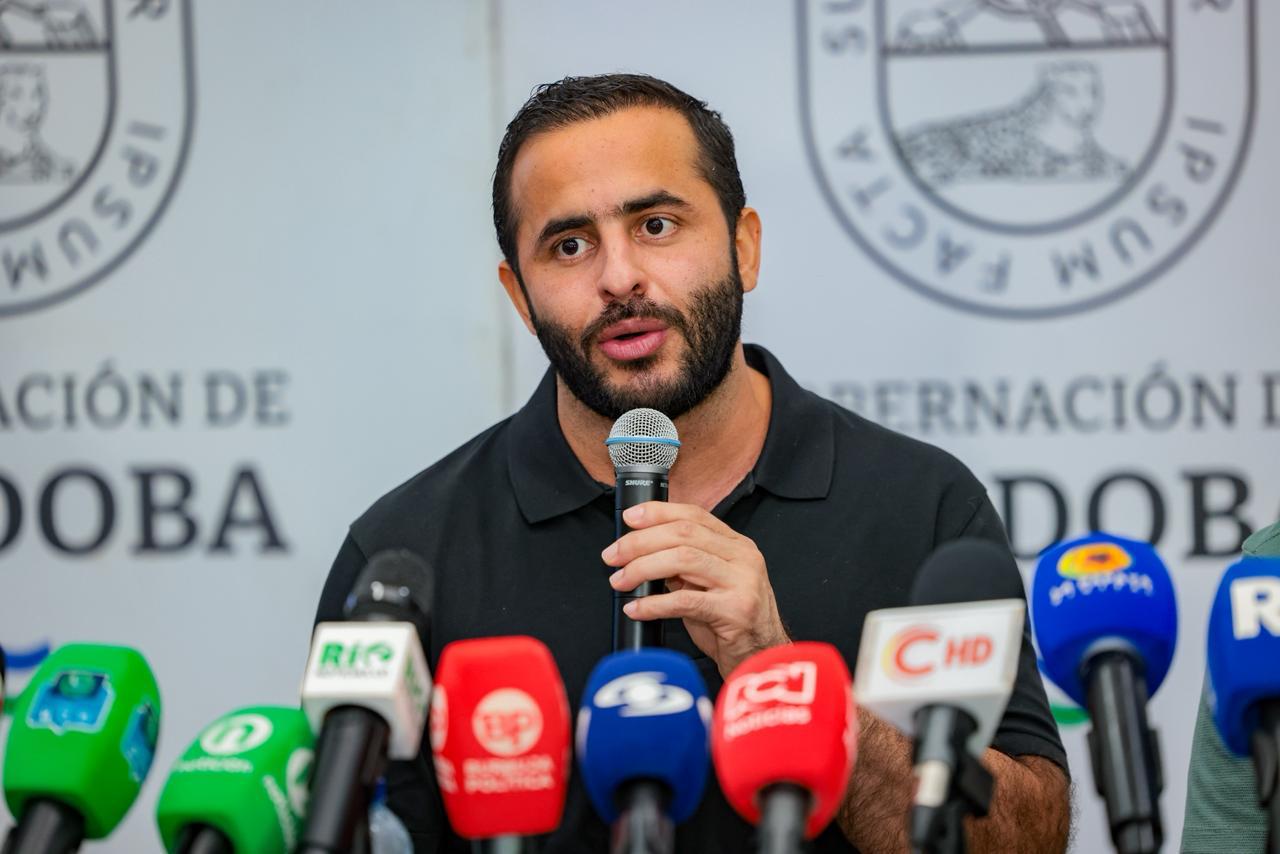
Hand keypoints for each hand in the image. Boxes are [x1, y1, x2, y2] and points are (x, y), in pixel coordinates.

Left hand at [603, 501, 789, 676]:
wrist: (761, 657)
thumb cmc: (730, 623)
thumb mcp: (708, 585)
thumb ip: (683, 566)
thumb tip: (640, 552)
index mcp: (737, 545)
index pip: (694, 515)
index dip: (658, 513)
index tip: (629, 518)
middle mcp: (743, 558)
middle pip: (684, 534)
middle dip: (640, 542)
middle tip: (613, 556)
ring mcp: (743, 582)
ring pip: (683, 559)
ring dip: (642, 568)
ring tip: (620, 581)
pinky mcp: (737, 610)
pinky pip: (685, 601)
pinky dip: (654, 604)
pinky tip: (637, 609)